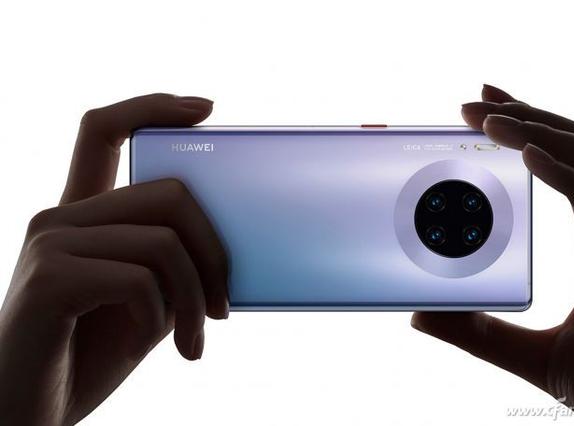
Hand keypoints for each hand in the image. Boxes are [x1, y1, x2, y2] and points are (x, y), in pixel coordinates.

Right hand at [0, 94, 228, 425]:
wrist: (29, 413)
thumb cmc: (90, 354)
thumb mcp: (147, 299)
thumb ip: (172, 264)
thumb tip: (232, 246)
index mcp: (83, 215)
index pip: (104, 131)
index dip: (153, 106)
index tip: (206, 109)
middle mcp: (61, 217)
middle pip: (169, 192)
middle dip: (214, 251)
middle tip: (223, 305)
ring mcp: (50, 243)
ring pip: (165, 241)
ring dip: (197, 298)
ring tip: (195, 340)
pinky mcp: (49, 278)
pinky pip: (141, 279)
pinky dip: (164, 318)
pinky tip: (157, 348)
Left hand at [412, 85, 573, 424]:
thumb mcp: (525, 354)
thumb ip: (478, 333)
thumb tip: (420, 316)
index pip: (567, 164)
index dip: (532, 128)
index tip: (487, 108)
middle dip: (529, 114)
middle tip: (477, 96)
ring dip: (541, 130)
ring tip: (488, 116)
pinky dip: (565, 174)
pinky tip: (525, 155)